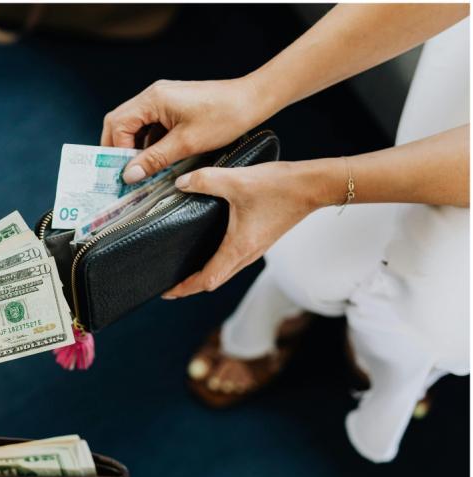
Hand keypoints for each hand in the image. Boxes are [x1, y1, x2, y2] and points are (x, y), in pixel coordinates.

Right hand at [101, 77, 269, 182]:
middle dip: (119, 148)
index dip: (117, 150)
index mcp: (153, 99)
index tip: (124, 173)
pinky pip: (150, 124)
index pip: (118, 124)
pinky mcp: (172, 105)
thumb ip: (154, 159)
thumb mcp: (186, 144)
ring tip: (141, 169)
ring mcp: (162, 98)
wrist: (252, 100)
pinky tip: (157, 158)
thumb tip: (129, 175)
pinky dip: (148, 142)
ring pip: (134, 124)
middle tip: (124, 172)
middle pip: (120, 122)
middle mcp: (153, 95)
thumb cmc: (223, 117)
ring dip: (134, 146)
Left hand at [162, 161, 320, 297]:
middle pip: (214, 281)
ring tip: (183, 271)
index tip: (166, 292)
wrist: (314, 186)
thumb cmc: (279, 187)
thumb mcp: (237, 180)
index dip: (184, 288)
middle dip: (190, 287)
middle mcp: (247, 255)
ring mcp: (255, 249)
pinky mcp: (259, 240)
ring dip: (204, 276)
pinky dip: (217, 263)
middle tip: (168, 285)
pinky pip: (233, 260)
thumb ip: (205, 180)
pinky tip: (207, 249)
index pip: (207, 280)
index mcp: (238, 248)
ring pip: (225, 272)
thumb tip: (180, 183)